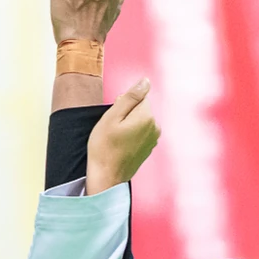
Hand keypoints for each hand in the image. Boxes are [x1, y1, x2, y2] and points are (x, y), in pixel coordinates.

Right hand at [85, 79, 159, 193]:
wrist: (106, 177)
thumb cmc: (104, 148)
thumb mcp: (112, 117)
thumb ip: (130, 97)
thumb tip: (145, 81)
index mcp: (147, 117)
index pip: (138, 97)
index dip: (122, 104)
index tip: (114, 118)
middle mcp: (155, 127)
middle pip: (140, 109)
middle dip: (126, 114)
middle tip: (112, 129)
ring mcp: (153, 139)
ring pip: (139, 121)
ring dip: (128, 125)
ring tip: (115, 139)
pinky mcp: (149, 148)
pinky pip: (140, 133)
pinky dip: (130, 136)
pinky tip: (120, 147)